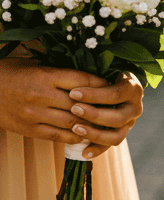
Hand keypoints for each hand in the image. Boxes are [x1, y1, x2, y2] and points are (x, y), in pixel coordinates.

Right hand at [0, 57, 142, 156]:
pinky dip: (74, 136)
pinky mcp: (29, 130)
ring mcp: (35, 114)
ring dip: (90, 124)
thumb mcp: (35, 64)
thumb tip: (90, 76)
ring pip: (72, 122)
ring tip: (105, 123)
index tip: (112, 85)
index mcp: (45, 75)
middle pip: (80, 104)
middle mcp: (41, 95)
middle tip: (115, 107)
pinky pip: (58, 136)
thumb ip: (60, 71)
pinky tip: (85, 134)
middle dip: (100, 107)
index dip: (101, 85)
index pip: (82, 81)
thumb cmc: (12, 71)